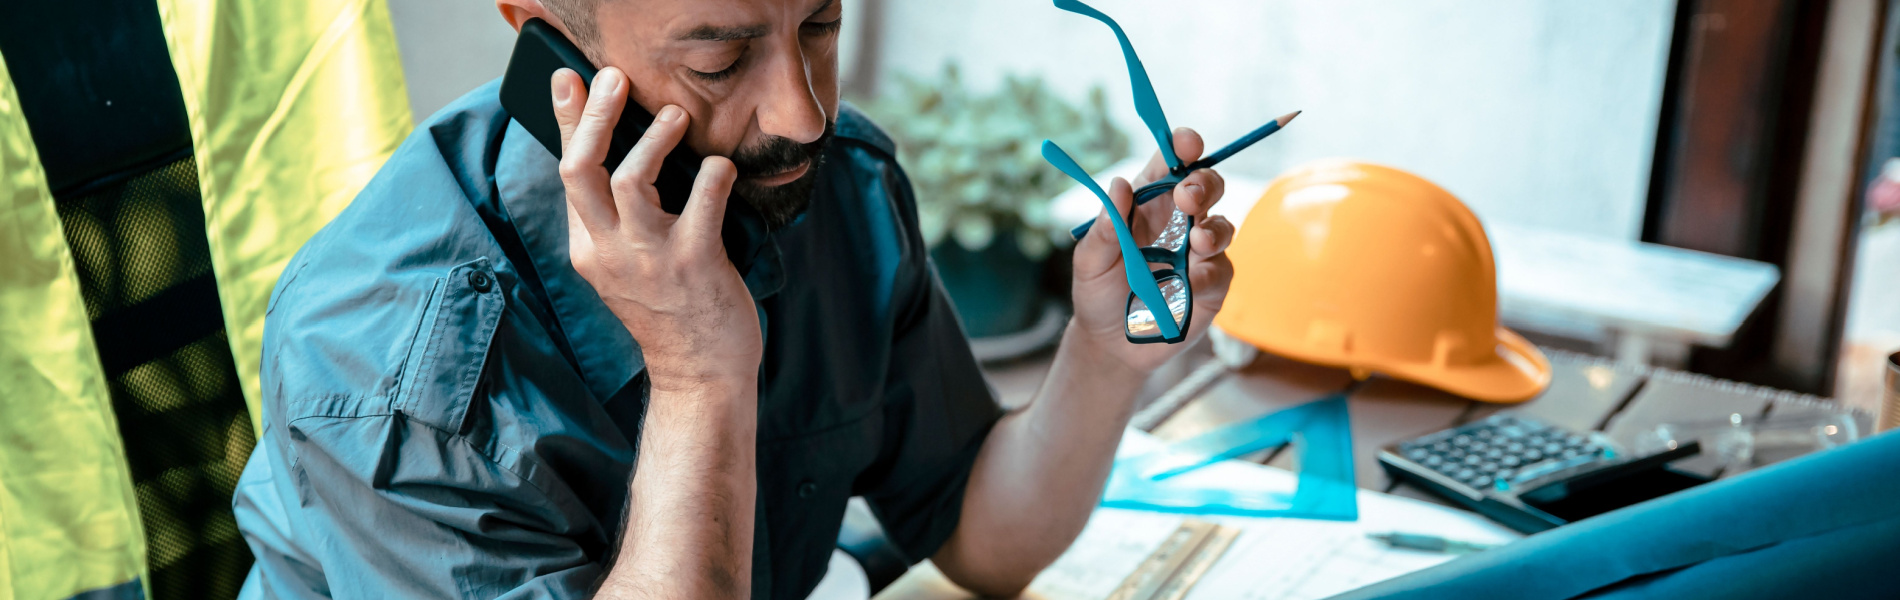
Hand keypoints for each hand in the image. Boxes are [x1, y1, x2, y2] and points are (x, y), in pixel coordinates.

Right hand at [552, 67, 760, 390]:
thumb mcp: (625, 262)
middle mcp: (608, 252)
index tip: (570, 77)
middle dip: (595, 116)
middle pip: (581, 169)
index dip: (569, 120)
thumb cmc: (669, 308)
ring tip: (677, 115)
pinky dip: (715, 176)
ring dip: (655, 140)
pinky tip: (723, 166)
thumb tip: (619, 150)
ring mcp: (649, 259)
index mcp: (588, 247)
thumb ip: (616, 216)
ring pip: (631, 181)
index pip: (568, 173)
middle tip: (616, 77)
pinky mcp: (694, 264)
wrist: (699, 374)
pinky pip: (703, 205)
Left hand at [1068, 128, 1236, 372]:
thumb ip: (1105, 227)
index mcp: (1148, 205)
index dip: (1182, 147)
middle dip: (1204, 183)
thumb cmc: (1098, 294)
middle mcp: (1179, 223)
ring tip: (1196, 242)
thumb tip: (1119, 185)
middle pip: (1206, 186)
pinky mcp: (1211, 287)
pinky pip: (1221, 271)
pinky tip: (1193, 281)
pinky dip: (1209, 273)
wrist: (1111, 345)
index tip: (1186, 143)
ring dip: (1213, 229)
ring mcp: (1199, 254)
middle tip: (1188, 197)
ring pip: (1223, 225)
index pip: (1170, 165)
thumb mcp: (1090, 262)